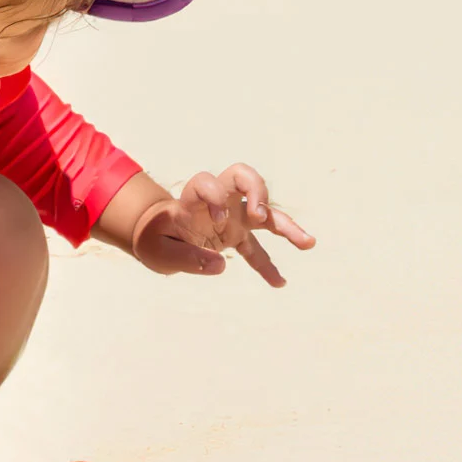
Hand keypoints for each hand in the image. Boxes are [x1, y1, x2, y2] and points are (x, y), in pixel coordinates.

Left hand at [131, 164, 314, 284]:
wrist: (155, 238)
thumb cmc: (153, 239)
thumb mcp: (158, 251)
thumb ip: (185, 257)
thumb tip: (222, 265)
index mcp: (192, 199)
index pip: (208, 182)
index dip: (216, 196)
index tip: (217, 219)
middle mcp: (216, 201)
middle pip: (243, 178)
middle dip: (257, 191)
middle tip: (260, 214)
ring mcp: (230, 217)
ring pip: (264, 211)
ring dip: (286, 225)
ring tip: (308, 243)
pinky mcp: (237, 235)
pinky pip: (257, 250)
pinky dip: (268, 266)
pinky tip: (279, 283)